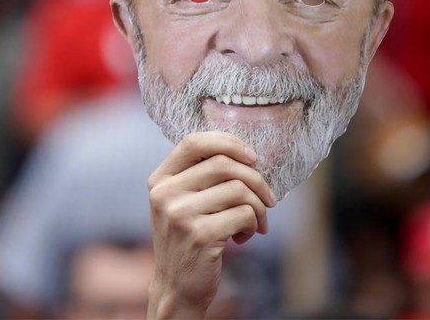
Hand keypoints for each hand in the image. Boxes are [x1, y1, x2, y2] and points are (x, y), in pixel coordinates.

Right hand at [147, 132, 276, 318]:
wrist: (177, 287)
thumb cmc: (188, 239)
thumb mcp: (181, 202)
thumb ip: (200, 175)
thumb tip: (247, 153)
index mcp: (160, 180)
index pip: (194, 142)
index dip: (228, 142)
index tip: (252, 156)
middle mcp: (165, 194)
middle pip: (224, 164)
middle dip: (256, 180)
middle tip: (268, 198)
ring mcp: (180, 214)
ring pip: (239, 189)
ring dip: (259, 206)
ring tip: (255, 222)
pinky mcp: (200, 235)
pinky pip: (244, 214)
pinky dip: (254, 223)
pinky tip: (245, 236)